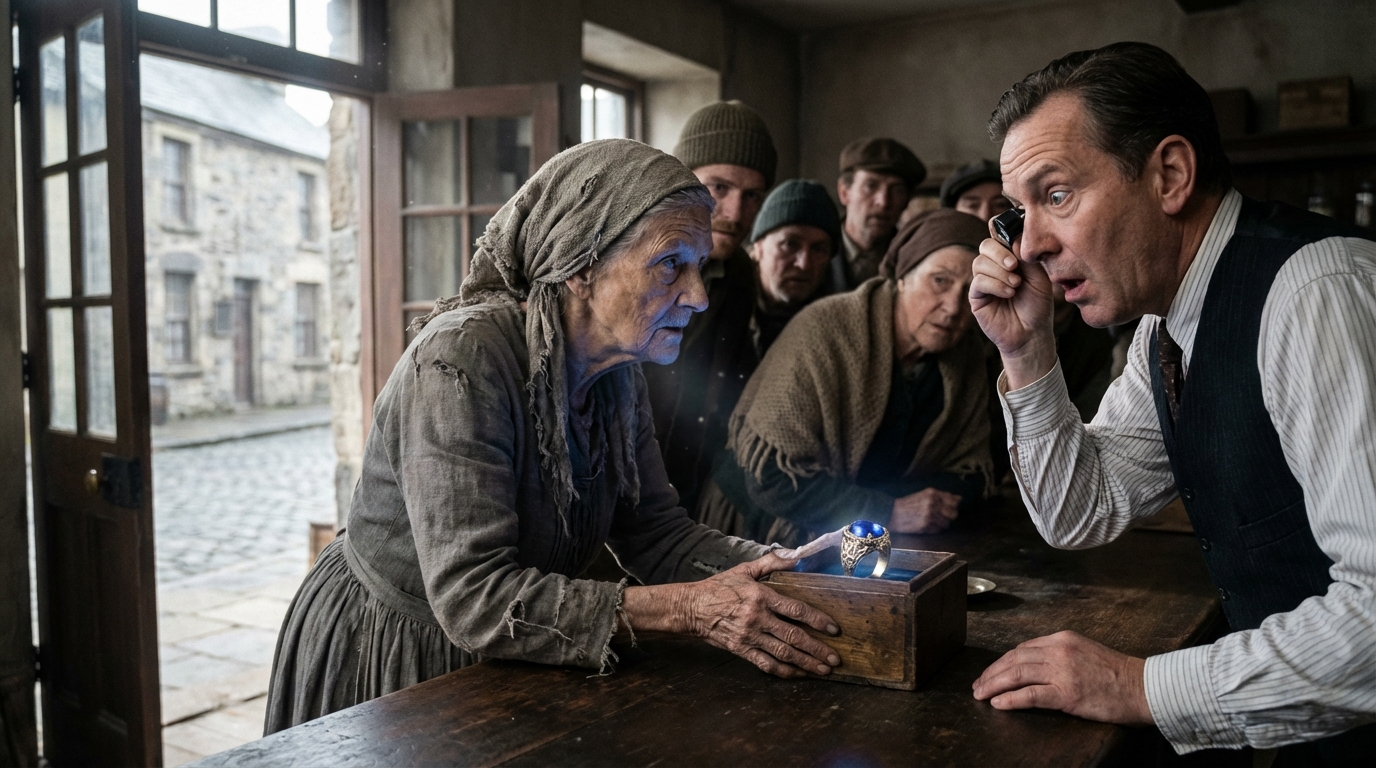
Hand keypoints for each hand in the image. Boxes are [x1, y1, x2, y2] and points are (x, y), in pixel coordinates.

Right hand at [685, 553, 840, 678]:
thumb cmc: (720, 587)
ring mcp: (749, 636)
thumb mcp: (745, 570)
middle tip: (835, 658)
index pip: (795, 610)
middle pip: (793, 636)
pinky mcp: (741, 650)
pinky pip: (766, 664)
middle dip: (817, 649)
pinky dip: (784, 671)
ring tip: (824, 670)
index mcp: (760, 597)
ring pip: (783, 653)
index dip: (817, 620)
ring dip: (806, 663)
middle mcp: (757, 618)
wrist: (692, 608)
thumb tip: (796, 556)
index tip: (833, 629)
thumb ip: (771, 562)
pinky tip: (799, 674)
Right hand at [890, 488, 960, 533]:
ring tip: (932, 521)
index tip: (952, 507)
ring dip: (941, 523)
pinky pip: (938, 530)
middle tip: (942, 515)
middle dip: (950, 515)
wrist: (892, 513)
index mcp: (932, 493)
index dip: (955, 505)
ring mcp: (930, 516)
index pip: (954, 500)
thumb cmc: (908, 504)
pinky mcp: (926, 526)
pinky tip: (927, 525)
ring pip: (946, 523)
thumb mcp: (924, 495)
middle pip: (953, 513)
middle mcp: (932, 503)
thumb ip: (942, 496)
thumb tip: (960, 499)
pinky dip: (935, 529)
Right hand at [969, 233, 1057, 389]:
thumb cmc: (1038, 306)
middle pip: (986, 245)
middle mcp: (994, 267)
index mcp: (1010, 258)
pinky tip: (1008, 293)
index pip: (1000, 237)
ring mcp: (984, 281)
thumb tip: (1013, 239)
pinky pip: (979, 281)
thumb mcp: (1039, 277)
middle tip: (1014, 266)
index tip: (1016, 244)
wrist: (1032, 333)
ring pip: (980, 262)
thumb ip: (1027, 257)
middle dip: (999, 252)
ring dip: (999, 272)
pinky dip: (995, 284)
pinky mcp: (977, 297)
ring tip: (1015, 285)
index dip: (1003, 234)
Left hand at [972, 631, 1152, 724]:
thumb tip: (1034, 665)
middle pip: (1014, 659)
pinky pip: (1031, 695)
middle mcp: (1058, 650)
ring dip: (994, 685)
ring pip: (1017, 674)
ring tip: (980, 695)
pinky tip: (998, 703)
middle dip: (992, 673)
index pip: (1021, 648)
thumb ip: (1060, 654)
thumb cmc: (1117, 674)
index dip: (1002, 662)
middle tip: (977, 686)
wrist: (1143, 687)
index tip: (990, 673)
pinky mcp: (1067, 693)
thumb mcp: (1084, 652)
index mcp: (1062, 639)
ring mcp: (1062, 671)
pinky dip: (1011, 699)